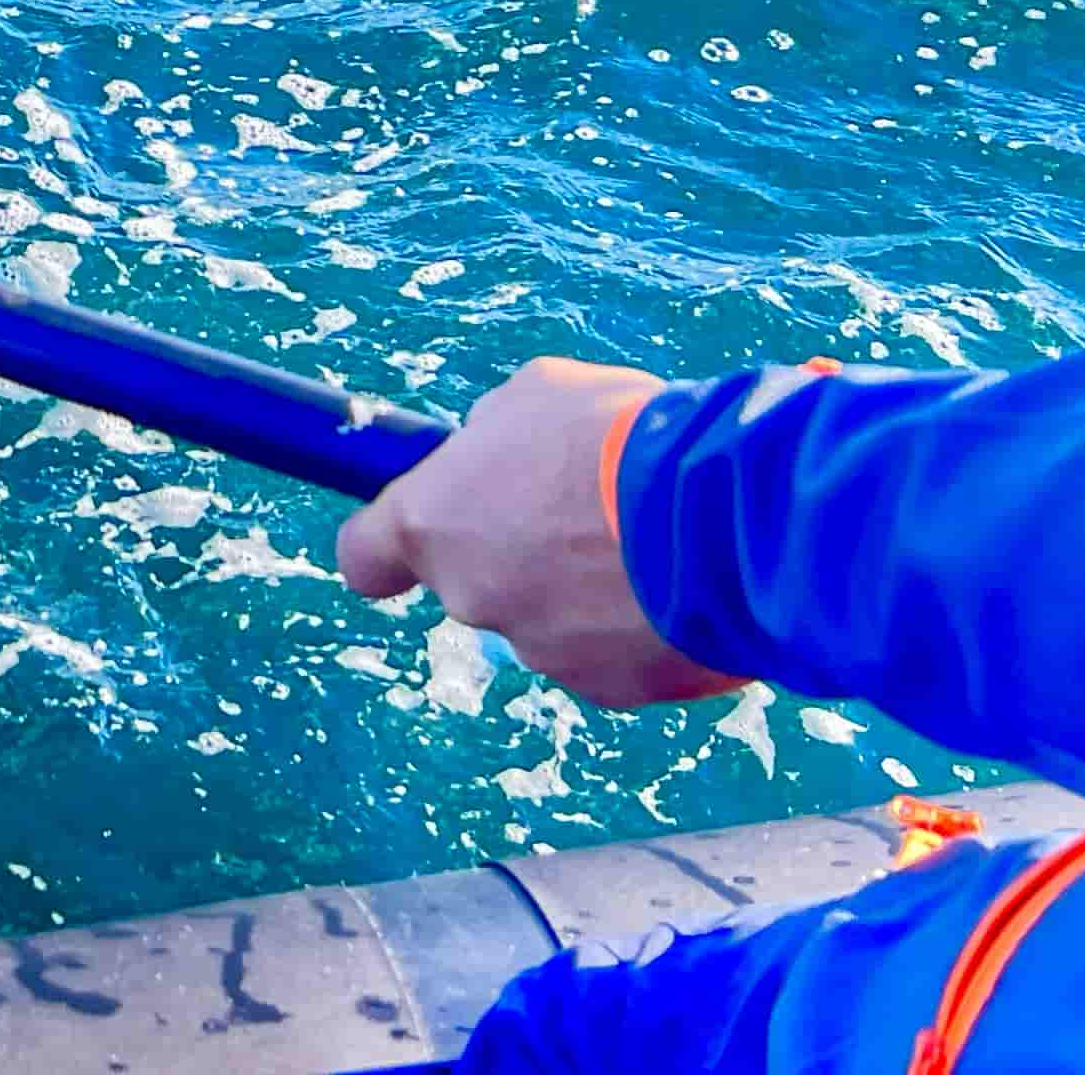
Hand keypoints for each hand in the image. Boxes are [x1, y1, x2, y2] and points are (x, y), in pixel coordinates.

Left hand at [337, 356, 739, 708]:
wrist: (720, 516)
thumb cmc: (617, 437)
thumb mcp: (537, 396)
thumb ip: (499, 435)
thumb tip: (503, 452)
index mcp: (432, 523)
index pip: (365, 557)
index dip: (387, 547)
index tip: (419, 532)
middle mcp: (473, 597)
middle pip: (478, 581)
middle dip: (522, 552)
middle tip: (586, 508)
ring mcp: (543, 651)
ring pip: (554, 618)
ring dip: (589, 587)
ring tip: (653, 538)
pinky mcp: (615, 688)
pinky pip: (619, 652)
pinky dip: (644, 623)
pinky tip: (685, 578)